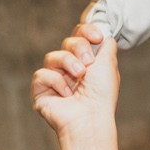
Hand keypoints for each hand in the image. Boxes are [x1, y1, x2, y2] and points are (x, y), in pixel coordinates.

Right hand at [32, 24, 119, 139]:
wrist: (90, 117)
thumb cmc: (102, 95)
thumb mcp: (109, 63)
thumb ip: (107, 44)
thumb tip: (104, 34)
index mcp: (86, 63)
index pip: (80, 35)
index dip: (86, 31)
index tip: (97, 37)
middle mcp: (70, 70)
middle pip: (67, 42)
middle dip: (79, 48)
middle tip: (88, 64)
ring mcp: (54, 81)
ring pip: (52, 56)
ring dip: (68, 64)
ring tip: (78, 77)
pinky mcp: (40, 92)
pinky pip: (41, 74)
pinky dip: (56, 82)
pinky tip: (66, 95)